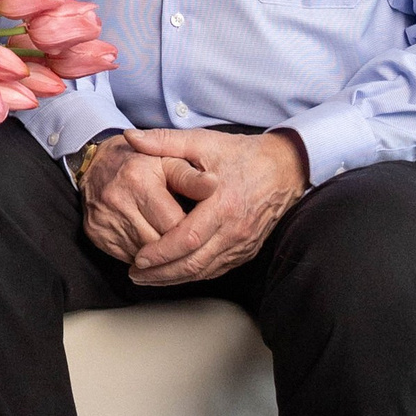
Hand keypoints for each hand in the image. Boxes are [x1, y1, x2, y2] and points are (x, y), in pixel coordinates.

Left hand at [89, 127, 306, 286]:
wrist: (285, 168)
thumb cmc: (242, 154)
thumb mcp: (202, 141)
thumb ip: (165, 141)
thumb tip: (131, 137)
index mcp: (222, 204)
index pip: (187, 238)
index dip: (161, 253)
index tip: (139, 259)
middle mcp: (234, 229)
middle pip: (194, 263)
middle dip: (161, 273)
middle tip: (136, 275)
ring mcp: (243, 243)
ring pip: (205, 271)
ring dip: (175, 278)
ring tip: (149, 278)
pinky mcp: (248, 250)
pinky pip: (218, 270)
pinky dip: (195, 275)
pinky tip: (176, 274)